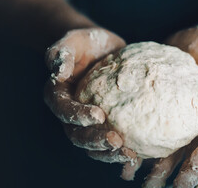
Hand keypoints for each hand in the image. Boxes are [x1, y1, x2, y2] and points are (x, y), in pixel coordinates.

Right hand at [44, 27, 136, 164]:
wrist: (100, 46)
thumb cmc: (84, 42)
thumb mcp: (72, 41)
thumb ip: (61, 54)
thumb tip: (58, 72)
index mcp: (59, 96)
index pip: (65, 110)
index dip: (79, 116)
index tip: (99, 116)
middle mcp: (71, 113)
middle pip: (77, 135)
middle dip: (95, 141)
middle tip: (116, 142)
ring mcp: (89, 120)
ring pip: (93, 145)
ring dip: (109, 153)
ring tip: (129, 155)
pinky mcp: (107, 121)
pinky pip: (111, 140)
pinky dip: (121, 151)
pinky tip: (139, 155)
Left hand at [136, 25, 197, 187]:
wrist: (188, 46)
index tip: (194, 167)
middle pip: (193, 151)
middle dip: (183, 172)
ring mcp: (180, 122)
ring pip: (172, 152)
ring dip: (160, 170)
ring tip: (145, 184)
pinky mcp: (163, 118)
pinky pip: (154, 141)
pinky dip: (143, 153)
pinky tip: (129, 162)